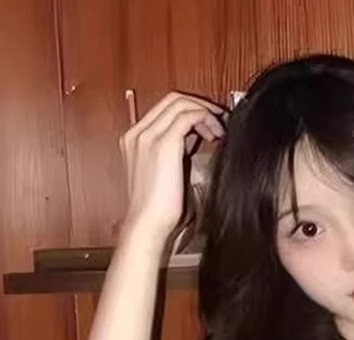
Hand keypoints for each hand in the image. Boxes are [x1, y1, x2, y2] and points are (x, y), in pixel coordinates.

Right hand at [119, 91, 225, 242]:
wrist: (147, 225)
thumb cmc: (158, 210)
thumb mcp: (166, 173)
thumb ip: (176, 152)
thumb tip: (196, 138)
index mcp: (134, 140)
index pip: (164, 109)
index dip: (190, 110)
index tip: (208, 122)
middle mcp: (138, 133)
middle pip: (172, 100)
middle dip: (200, 104)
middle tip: (219, 119)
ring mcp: (148, 136)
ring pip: (180, 102)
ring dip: (205, 111)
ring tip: (220, 129)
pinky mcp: (163, 143)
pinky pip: (188, 115)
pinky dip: (206, 119)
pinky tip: (216, 134)